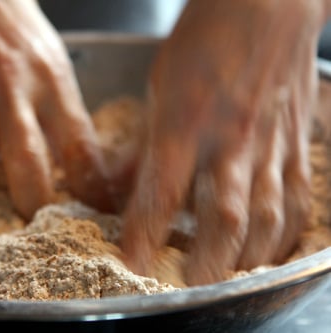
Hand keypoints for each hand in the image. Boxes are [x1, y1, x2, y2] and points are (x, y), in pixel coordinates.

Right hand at [0, 0, 113, 235]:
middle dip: (27, 209)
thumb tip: (91, 175)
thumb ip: (70, 121)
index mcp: (52, 86)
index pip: (80, 148)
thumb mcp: (57, 70)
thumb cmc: (18, 35)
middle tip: (25, 239)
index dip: (91, 190)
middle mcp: (10, 93)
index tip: (96, 218)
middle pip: (25, 166)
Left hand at [120, 0, 327, 284]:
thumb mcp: (159, 85)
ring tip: (229, 282)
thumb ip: (142, 143)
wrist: (269, 2)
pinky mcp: (296, 143)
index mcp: (185, 119)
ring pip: (267, 217)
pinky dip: (285, 234)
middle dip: (207, 263)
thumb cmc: (207, 38)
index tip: (131, 263)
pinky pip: (298, 199)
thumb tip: (114, 185)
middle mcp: (230, 137)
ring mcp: (270, 143)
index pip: (162, 190)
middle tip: (189, 291)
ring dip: (247, 258)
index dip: (145, 233)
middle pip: (225, 217)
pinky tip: (270, 252)